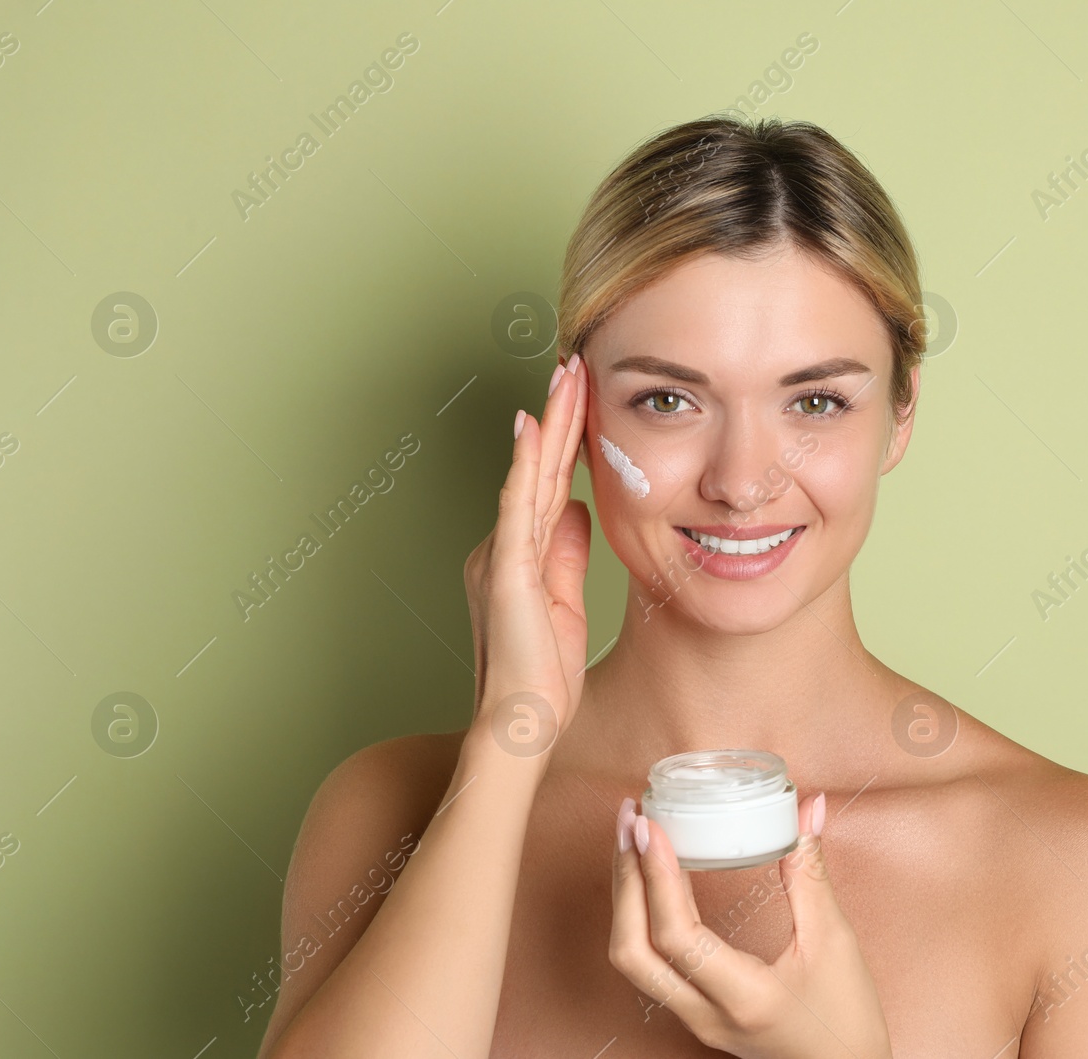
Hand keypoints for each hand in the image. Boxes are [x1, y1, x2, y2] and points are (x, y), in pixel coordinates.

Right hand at [462, 353, 590, 735]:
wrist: (520, 724)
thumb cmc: (540, 676)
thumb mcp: (566, 602)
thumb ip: (567, 553)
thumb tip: (579, 510)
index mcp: (523, 554)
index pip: (552, 483)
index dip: (568, 438)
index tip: (582, 394)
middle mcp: (507, 545)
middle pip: (542, 467)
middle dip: (560, 413)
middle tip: (575, 363)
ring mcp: (505, 553)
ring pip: (532, 473)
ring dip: (550, 422)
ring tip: (565, 375)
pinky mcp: (509, 569)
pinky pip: (520, 505)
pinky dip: (528, 463)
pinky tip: (536, 429)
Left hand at [609, 794, 892, 1058]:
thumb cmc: (848, 1020)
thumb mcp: (834, 942)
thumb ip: (810, 874)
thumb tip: (807, 808)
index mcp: (743, 997)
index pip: (676, 936)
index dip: (655, 876)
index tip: (650, 825)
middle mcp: (706, 1015)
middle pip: (632, 951)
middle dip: (624, 880)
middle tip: (631, 820)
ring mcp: (695, 1019)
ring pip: (633, 961)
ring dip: (626, 896)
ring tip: (634, 839)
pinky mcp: (696, 1014)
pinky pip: (650, 964)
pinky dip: (641, 916)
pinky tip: (652, 878)